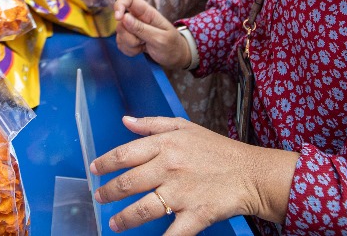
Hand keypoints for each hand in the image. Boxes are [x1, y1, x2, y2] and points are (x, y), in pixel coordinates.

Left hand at [90, 115, 297, 232]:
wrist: (251, 173)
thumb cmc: (218, 150)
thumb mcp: (185, 127)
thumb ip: (152, 124)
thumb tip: (126, 121)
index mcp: (165, 145)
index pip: (125, 154)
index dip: (105, 163)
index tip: (94, 170)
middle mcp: (169, 168)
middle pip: (129, 183)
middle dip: (108, 192)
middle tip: (99, 197)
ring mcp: (181, 193)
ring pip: (143, 209)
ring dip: (124, 218)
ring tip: (113, 223)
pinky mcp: (195, 215)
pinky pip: (172, 233)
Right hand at [114, 0, 188, 69]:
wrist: (175, 58)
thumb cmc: (172, 45)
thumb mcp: (160, 38)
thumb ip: (142, 28)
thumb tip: (123, 17)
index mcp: (147, 13)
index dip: (120, 4)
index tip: (118, 18)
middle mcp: (138, 18)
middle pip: (120, 22)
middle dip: (127, 35)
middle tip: (142, 41)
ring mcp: (132, 29)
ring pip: (120, 34)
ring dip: (129, 44)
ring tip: (144, 46)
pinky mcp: (129, 40)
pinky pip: (121, 44)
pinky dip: (129, 50)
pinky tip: (140, 50)